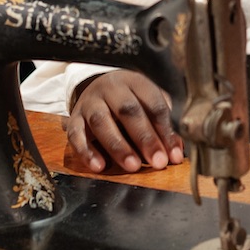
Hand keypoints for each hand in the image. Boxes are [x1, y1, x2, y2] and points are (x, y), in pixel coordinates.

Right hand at [65, 70, 185, 172]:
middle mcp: (111, 88)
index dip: (165, 131)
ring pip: (101, 122)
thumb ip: (162, 127)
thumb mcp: (148, 104)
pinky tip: (99, 166)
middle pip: (128, 111)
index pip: (154, 104)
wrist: (96, 85)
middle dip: (145, 139)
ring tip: (133, 166)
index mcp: (136, 82)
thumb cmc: (130, 99)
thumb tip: (176, 153)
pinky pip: (76, 134)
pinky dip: (86, 152)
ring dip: (118, 146)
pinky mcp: (74, 118)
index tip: (174, 156)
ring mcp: (90, 102)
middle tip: (158, 162)